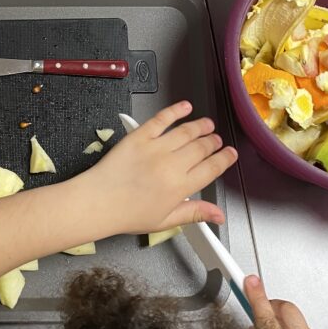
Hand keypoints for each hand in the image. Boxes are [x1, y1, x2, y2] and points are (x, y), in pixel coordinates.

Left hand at [81, 101, 237, 237]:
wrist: (97, 202)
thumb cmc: (127, 214)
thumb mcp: (165, 221)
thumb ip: (194, 213)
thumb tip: (218, 215)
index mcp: (180, 187)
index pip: (212, 168)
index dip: (224, 159)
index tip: (230, 154)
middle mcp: (171, 165)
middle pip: (202, 147)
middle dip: (213, 142)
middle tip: (216, 140)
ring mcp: (155, 148)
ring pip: (186, 132)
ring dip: (200, 126)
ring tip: (207, 124)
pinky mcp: (139, 136)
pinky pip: (161, 119)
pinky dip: (175, 111)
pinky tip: (185, 107)